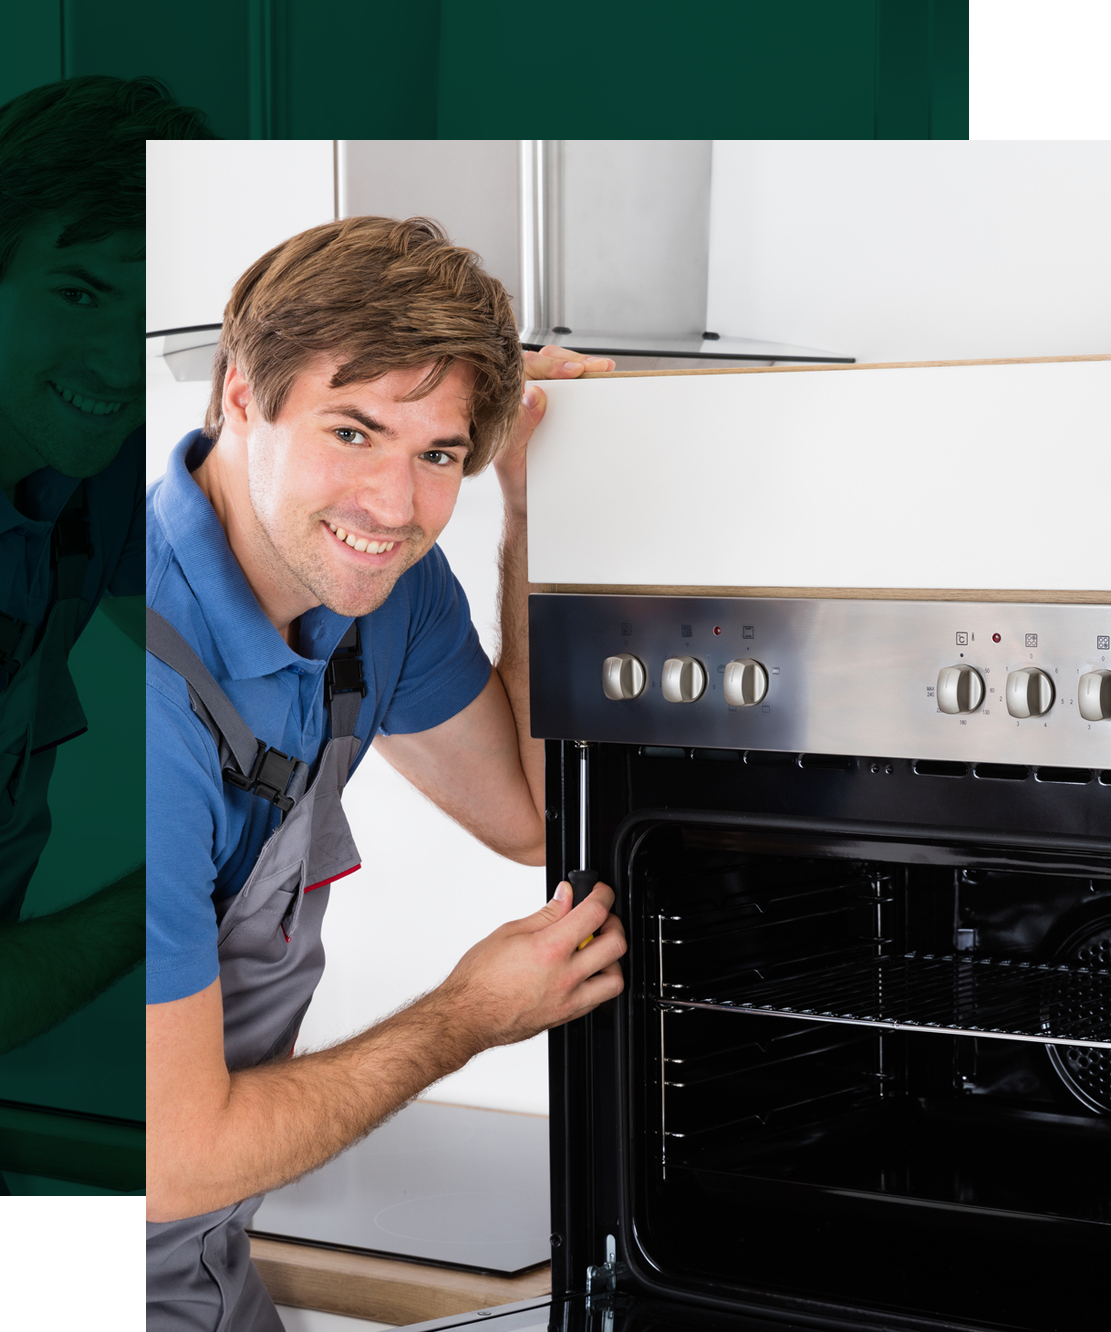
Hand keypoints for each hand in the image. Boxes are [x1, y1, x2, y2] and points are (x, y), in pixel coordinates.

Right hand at [434, 880, 625, 1054]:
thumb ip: (546, 914)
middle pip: (615, 945)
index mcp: (550, 949)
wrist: (467, 1016)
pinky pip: (599, 1000)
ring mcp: (568, 1000)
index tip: (600, 893)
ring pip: (616, 979)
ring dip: (612, 959)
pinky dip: (599, 983)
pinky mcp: (566, 1016)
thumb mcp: (510, 932)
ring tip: (596, 950)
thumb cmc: (479, 978)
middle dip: (613, 924)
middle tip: (601, 919)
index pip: (594, 914)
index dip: (603, 896)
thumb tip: (565, 897)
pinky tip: (584, 972)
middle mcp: (565, 976)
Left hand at [494, 346, 615, 520]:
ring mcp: (536, 400)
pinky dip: (583, 379)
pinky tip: (597, 377)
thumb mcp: (512, 458)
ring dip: (580, 365)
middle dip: (570, 361)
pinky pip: (566, 387)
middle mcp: (518, 396)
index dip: (549, 366)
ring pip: (555, 369)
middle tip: (594, 367)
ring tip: (601, 369)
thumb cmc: (515, 479)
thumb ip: (519, 427)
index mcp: (504, 403)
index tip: (572, 372)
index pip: (523, 370)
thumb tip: (533, 396)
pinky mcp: (552, 408)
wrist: (527, 499)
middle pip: (542, 361)